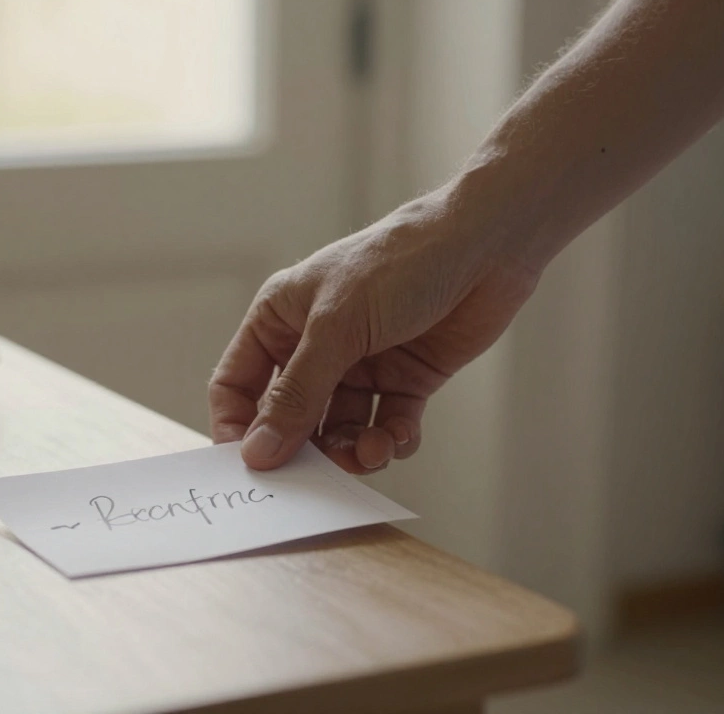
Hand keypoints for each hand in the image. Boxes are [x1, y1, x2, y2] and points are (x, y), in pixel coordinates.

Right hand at [209, 191, 538, 472]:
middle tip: (318, 477)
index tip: (251, 469)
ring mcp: (360, 364)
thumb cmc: (400, 263)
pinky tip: (399, 436)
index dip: (238, 427)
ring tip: (371, 451)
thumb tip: (257, 451)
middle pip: (289, 417)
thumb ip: (296, 394)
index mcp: (280, 319)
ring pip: (339, 429)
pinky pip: (385, 426)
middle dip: (304, 449)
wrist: (486, 245)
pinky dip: (391, 440)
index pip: (237, 384)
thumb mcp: (335, 328)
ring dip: (352, 449)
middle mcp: (315, 344)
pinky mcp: (404, 378)